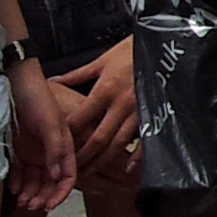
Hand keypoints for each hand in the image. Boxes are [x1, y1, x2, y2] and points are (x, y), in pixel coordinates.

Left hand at [5, 56, 76, 214]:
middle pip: (51, 181)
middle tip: (33, 207)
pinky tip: (14, 189)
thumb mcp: (51, 122)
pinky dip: (18, 182)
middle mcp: (51, 150)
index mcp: (66, 144)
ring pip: (35, 179)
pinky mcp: (19, 150)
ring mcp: (35, 151)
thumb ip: (56, 149)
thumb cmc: (37, 98)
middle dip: (44, 196)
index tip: (52, 205)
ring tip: (22, 202)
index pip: (69, 173)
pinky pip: (20, 172)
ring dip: (30, 192)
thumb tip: (57, 176)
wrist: (13, 84)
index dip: (62, 191)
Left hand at [61, 35, 143, 184]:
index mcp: (105, 89)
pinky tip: (127, 169)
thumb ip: (77, 75)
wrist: (163, 44)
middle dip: (83, 156)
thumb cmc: (131, 50)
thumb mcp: (102, 60)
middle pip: (98, 137)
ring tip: (91, 172)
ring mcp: (139, 112)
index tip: (56, 145)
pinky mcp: (154, 114)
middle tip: (71, 170)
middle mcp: (121, 104)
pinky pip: (145, 140)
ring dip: (103, 161)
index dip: (68, 134)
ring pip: (118, 143)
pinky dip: (137, 156)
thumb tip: (53, 82)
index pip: (81, 118)